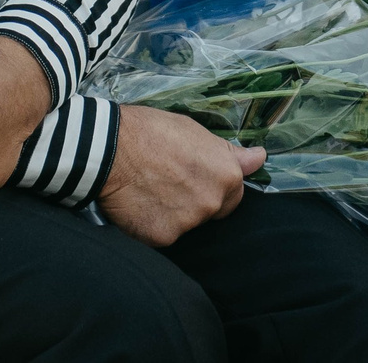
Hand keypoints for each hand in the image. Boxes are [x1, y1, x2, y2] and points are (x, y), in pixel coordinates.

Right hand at [97, 105, 261, 245]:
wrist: (108, 147)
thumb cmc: (151, 131)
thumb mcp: (194, 131)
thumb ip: (228, 153)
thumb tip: (260, 158)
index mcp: (226, 176)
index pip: (234, 195)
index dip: (214, 185)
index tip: (195, 176)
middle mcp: (212, 203)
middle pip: (211, 212)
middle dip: (195, 201)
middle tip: (168, 181)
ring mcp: (187, 223)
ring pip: (185, 225)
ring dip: (172, 213)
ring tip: (148, 188)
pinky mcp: (162, 237)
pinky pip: (161, 234)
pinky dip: (150, 224)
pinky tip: (137, 204)